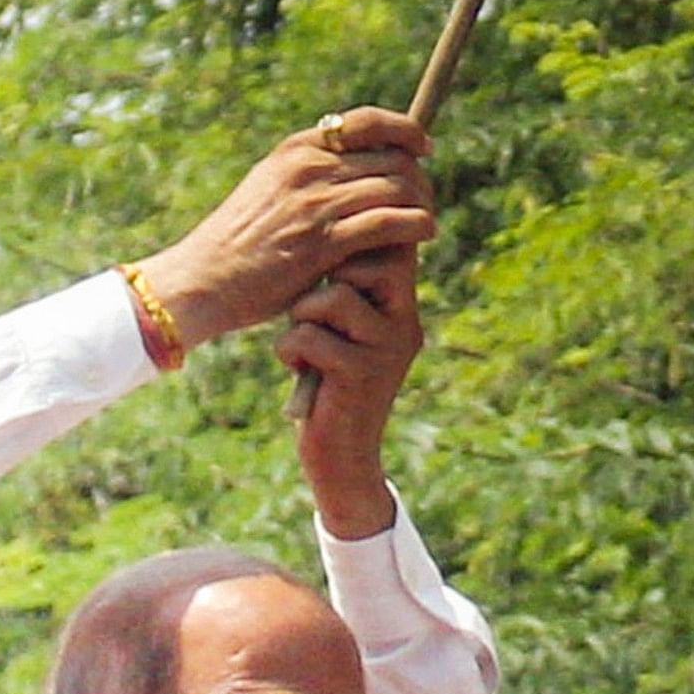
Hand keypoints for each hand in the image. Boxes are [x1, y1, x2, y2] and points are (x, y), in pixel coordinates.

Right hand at [136, 108, 437, 349]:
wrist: (203, 280)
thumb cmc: (238, 243)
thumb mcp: (268, 188)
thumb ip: (307, 174)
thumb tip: (352, 167)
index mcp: (295, 150)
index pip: (366, 121)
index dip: (405, 130)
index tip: (422, 147)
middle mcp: (308, 169)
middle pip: (391, 158)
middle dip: (418, 177)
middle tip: (425, 198)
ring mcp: (316, 204)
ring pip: (397, 188)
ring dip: (422, 203)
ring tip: (427, 220)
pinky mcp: (323, 243)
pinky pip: (390, 222)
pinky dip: (418, 225)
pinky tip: (426, 233)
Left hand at [282, 245, 420, 540]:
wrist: (343, 458)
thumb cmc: (331, 386)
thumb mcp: (345, 333)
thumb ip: (347, 292)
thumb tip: (327, 239)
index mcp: (401, 309)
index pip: (394, 246)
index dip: (359, 236)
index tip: (327, 256)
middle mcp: (404, 324)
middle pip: (371, 259)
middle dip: (327, 275)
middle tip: (310, 310)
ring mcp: (387, 349)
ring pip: (333, 296)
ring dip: (301, 316)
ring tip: (300, 341)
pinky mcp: (362, 376)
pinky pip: (310, 336)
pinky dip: (289, 349)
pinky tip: (296, 369)